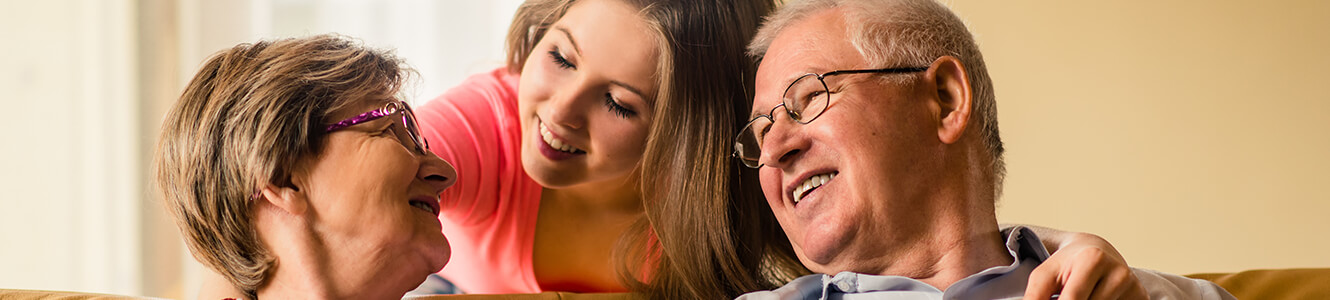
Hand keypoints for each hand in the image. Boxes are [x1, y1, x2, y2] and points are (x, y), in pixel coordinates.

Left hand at [1023, 231, 1146, 299]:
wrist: (1097, 251)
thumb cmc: (1066, 264)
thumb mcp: (1045, 274)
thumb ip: (1035, 295)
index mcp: (1093, 260)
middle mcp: (1119, 273)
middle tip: (1063, 295)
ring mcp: (1134, 286)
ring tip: (1083, 295)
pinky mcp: (1141, 297)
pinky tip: (1094, 297)